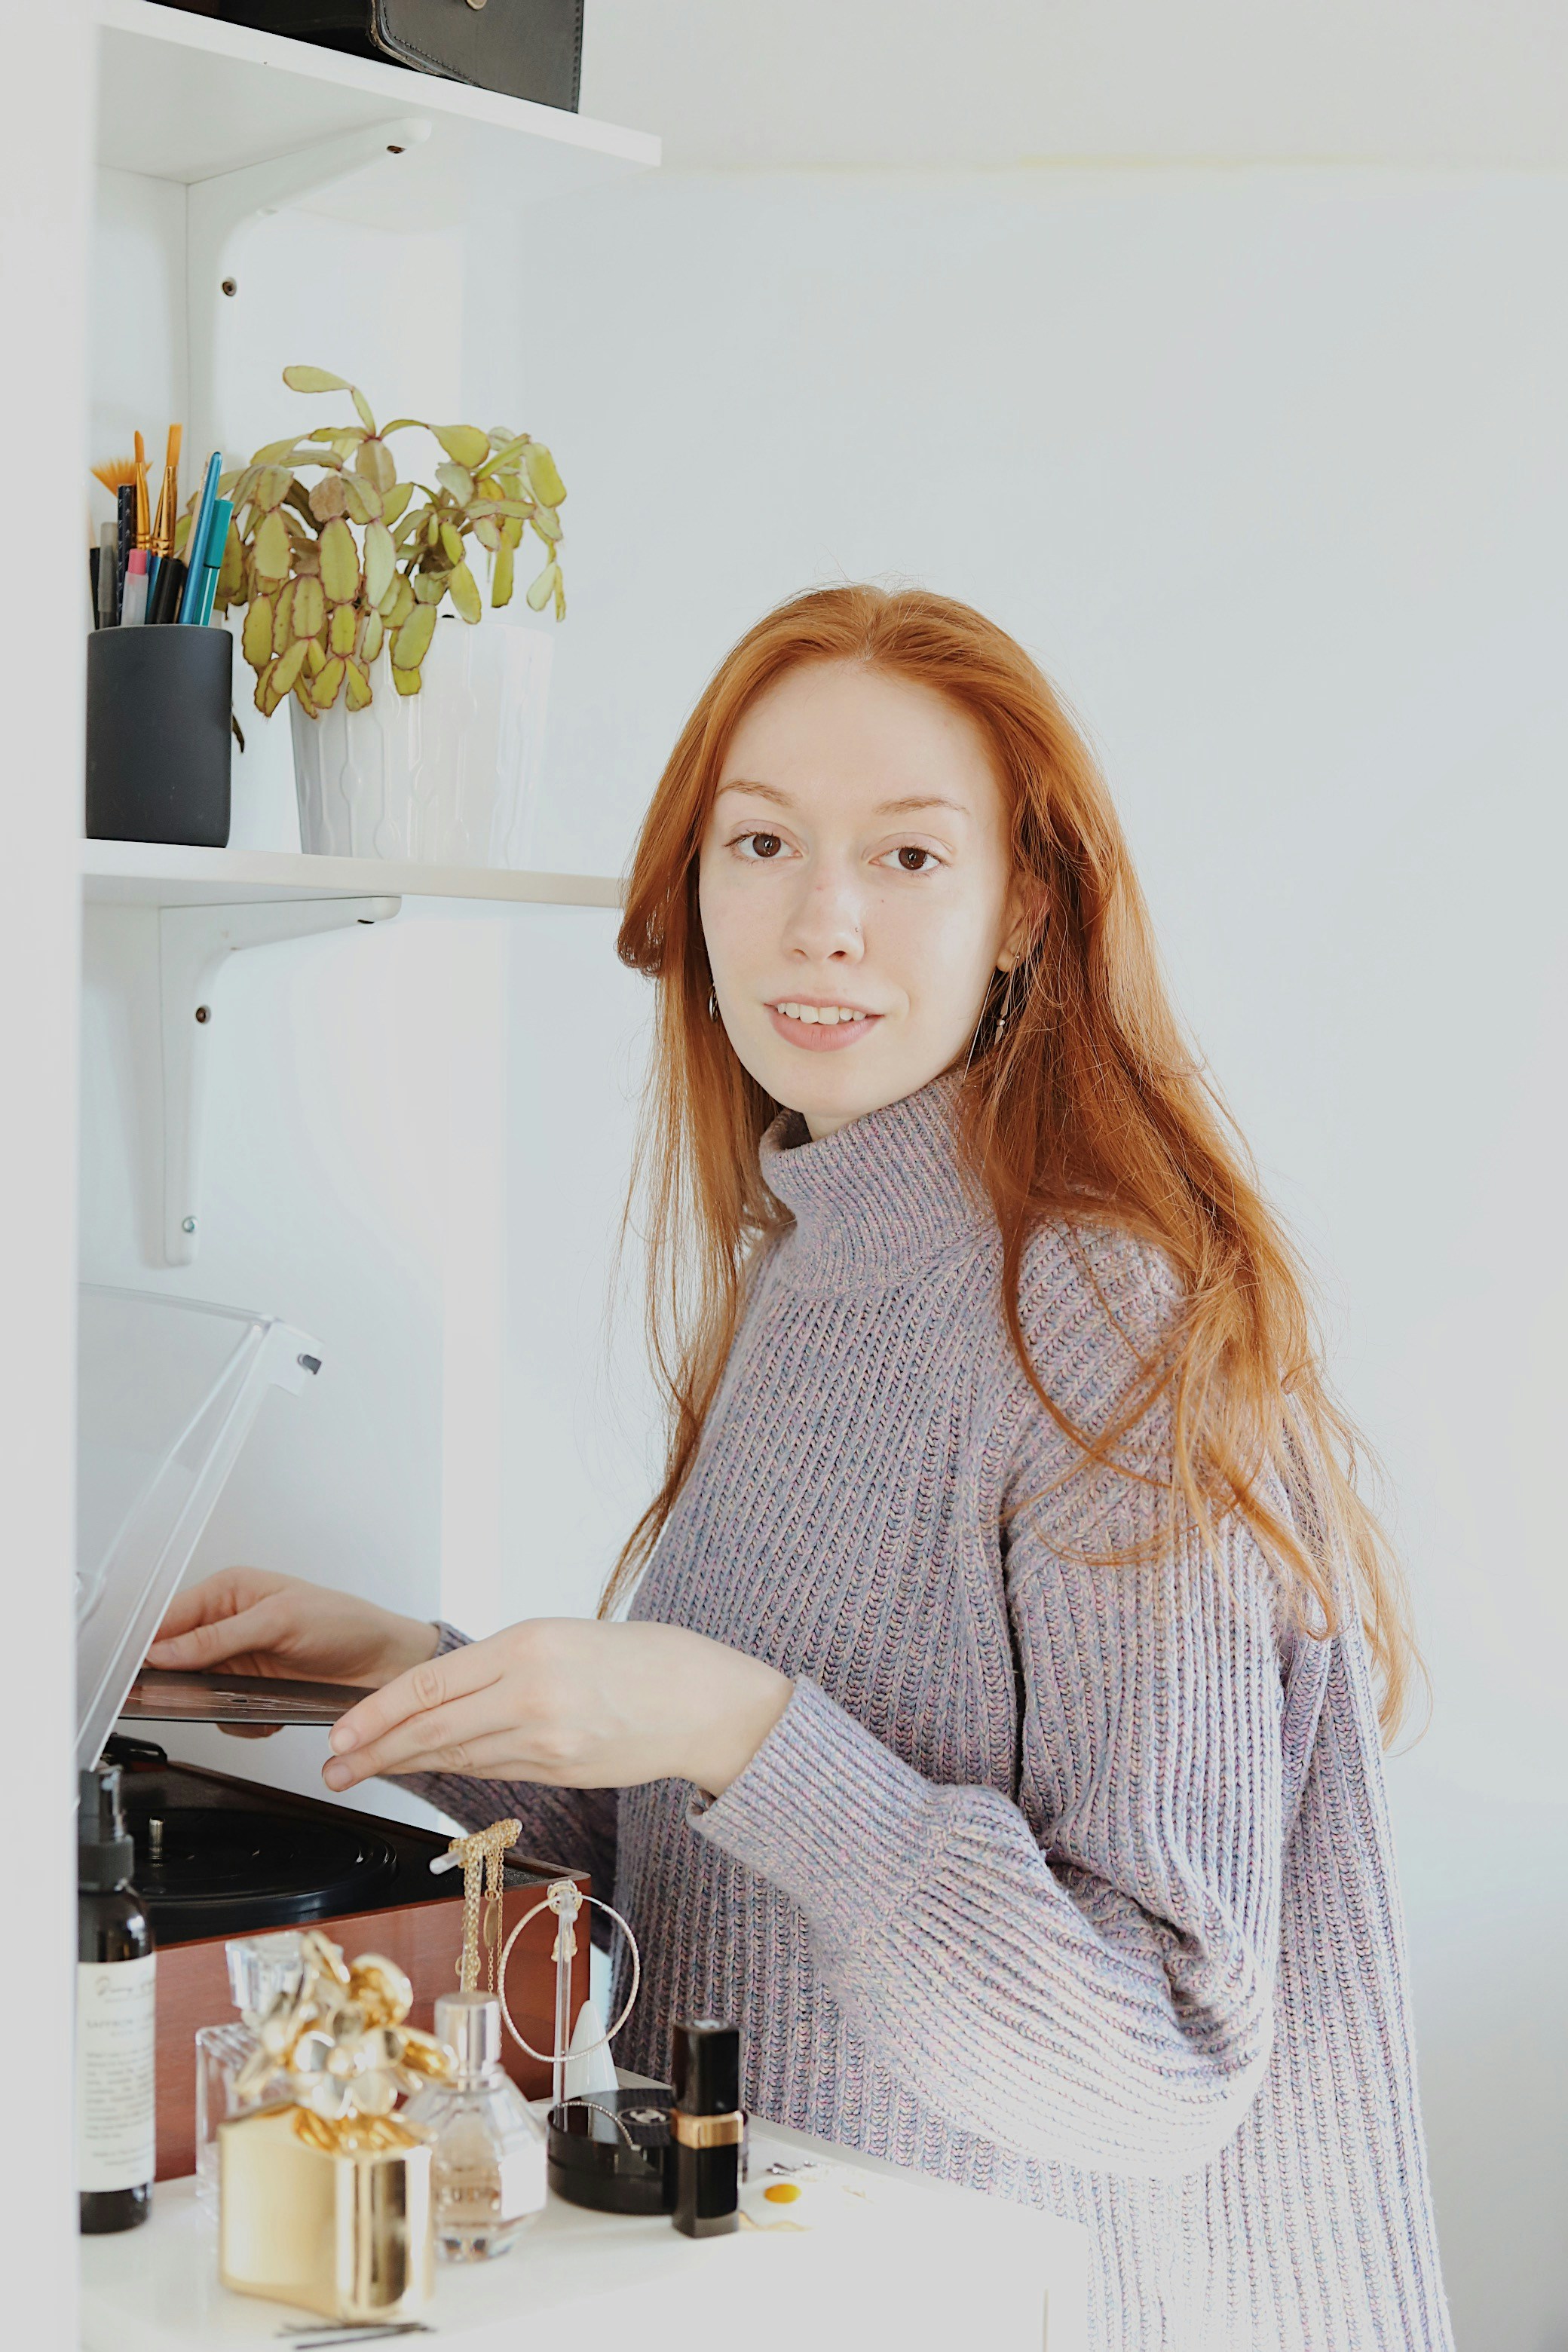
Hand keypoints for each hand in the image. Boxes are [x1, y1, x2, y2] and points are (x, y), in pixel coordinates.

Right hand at [147, 1568, 440, 1692]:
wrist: (385, 1663)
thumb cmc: (344, 1623)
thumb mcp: (280, 1621)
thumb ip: (219, 1636)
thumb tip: (166, 1649)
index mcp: (230, 1592)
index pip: (169, 1617)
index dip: (149, 1644)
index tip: (137, 1672)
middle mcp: (228, 1625)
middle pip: (175, 1659)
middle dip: (185, 1682)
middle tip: (200, 1694)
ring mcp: (239, 1661)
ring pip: (197, 1693)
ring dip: (219, 1705)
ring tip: (252, 1700)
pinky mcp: (252, 1691)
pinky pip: (224, 1715)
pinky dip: (242, 1721)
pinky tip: (268, 1714)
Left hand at [322, 1618, 793, 1800]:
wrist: (702, 1702)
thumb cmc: (640, 1659)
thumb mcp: (563, 1636)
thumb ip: (501, 1664)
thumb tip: (439, 1693)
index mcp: (527, 1645)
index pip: (429, 1683)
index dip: (375, 1711)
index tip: (340, 1728)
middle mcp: (531, 1694)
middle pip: (430, 1730)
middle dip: (373, 1750)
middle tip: (333, 1765)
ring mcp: (545, 1741)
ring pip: (455, 1756)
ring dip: (404, 1765)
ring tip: (365, 1770)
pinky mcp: (558, 1773)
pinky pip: (491, 1771)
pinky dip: (452, 1770)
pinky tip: (426, 1770)